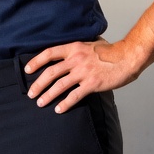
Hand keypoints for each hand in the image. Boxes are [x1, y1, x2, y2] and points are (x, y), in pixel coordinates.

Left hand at [23, 38, 144, 113]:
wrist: (126, 57)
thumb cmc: (110, 51)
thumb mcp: (89, 43)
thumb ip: (77, 48)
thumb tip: (68, 52)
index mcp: (73, 48)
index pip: (48, 53)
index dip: (36, 61)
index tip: (27, 70)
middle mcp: (75, 59)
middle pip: (51, 72)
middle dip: (38, 84)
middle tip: (30, 93)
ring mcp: (83, 72)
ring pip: (60, 85)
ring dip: (48, 95)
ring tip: (40, 103)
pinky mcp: (92, 84)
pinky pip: (75, 95)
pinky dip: (65, 103)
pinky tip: (59, 109)